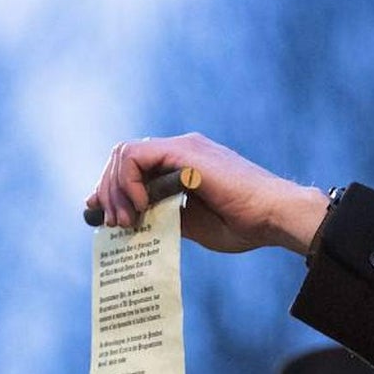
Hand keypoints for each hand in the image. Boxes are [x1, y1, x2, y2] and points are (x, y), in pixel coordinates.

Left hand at [85, 132, 327, 253]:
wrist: (275, 216)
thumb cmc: (245, 224)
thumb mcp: (193, 225)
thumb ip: (164, 217)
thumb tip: (134, 224)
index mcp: (183, 164)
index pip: (132, 165)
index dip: (110, 189)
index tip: (99, 216)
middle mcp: (180, 150)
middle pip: (122, 158)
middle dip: (108, 192)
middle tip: (114, 225)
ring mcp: (182, 148)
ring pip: (124, 154)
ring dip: (115, 190)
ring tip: (126, 222)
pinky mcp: (185, 152)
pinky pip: (136, 157)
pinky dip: (128, 182)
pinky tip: (140, 207)